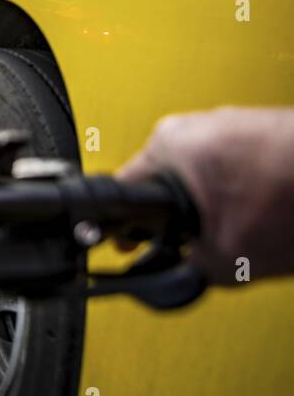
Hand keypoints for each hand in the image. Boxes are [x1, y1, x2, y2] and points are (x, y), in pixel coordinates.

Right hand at [117, 107, 293, 284]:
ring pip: (203, 179)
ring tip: (251, 228)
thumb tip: (185, 273)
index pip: (123, 193)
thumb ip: (189, 269)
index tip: (136, 250)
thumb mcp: (228, 257)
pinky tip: (271, 213)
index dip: (129, 234)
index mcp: (167, 144)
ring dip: (220, 208)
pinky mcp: (260, 128)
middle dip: (185, 222)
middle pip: (164, 187)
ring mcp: (229, 121)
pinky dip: (248, 194)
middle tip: (210, 245)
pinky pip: (235, 168)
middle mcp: (193, 124)